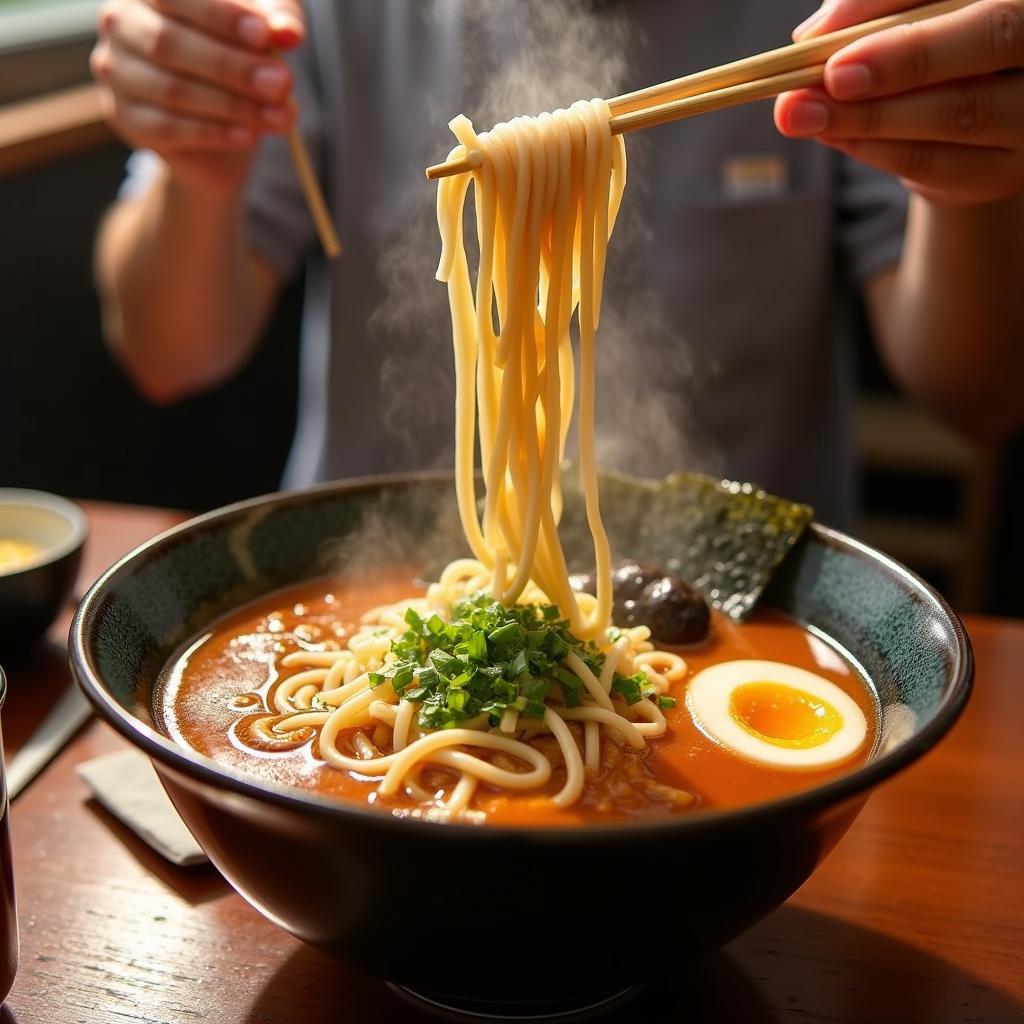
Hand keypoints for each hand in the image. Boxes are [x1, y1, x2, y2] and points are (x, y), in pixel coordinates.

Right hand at [91, 0, 304, 194]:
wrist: (223, 119)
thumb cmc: (240, 52)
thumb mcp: (263, 28)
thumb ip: (275, 21)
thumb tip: (289, 31)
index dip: (219, 13)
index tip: (265, 35)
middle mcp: (120, 20)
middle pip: (169, 43)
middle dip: (233, 66)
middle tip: (281, 84)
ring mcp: (115, 70)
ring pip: (172, 90)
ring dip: (232, 105)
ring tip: (279, 116)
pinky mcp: (124, 116)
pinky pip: (168, 128)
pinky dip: (214, 132)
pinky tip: (248, 135)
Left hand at [774, 0, 1023, 204]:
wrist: (970, 124)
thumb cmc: (934, 47)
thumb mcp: (907, 16)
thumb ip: (870, 11)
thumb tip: (811, 37)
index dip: (894, 5)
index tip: (827, 35)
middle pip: (992, 37)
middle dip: (904, 59)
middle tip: (831, 79)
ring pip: (961, 111)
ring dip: (871, 116)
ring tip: (805, 114)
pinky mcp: (1008, 169)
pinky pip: (940, 162)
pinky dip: (877, 149)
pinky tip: (834, 136)